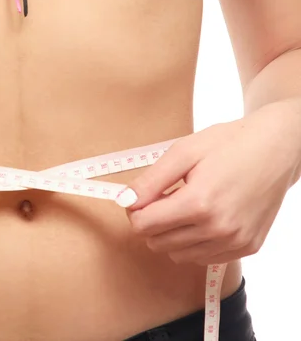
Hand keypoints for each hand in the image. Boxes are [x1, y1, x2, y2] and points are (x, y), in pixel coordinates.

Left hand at [124, 99, 300, 264]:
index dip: (134, 210)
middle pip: (157, 243)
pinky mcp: (247, 246)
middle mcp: (219, 228)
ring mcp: (235, 241)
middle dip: (151, 222)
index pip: (144, 225)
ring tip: (185, 206)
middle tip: (163, 198)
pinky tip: (203, 217)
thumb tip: (125, 201)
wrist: (277, 148)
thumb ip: (150, 181)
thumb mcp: (183, 152)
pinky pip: (203, 257)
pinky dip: (194, 242)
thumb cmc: (228, 144)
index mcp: (199, 203)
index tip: (140, 197)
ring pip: (178, 255)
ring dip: (171, 234)